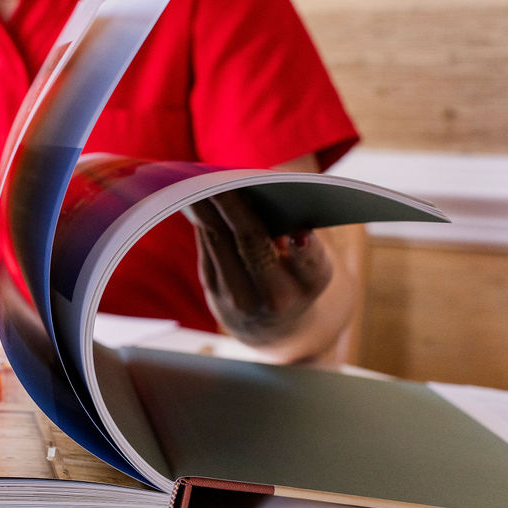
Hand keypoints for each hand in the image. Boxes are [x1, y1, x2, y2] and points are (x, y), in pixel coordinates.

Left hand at [186, 191, 333, 348]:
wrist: (273, 328)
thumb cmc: (297, 278)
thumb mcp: (311, 264)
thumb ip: (298, 233)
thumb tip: (262, 191)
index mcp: (309, 285)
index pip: (310, 266)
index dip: (306, 251)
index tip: (301, 231)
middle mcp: (275, 297)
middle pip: (253, 245)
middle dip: (237, 210)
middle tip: (225, 179)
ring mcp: (239, 298)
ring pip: (221, 242)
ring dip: (210, 208)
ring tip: (201, 178)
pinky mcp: (213, 289)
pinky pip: (206, 244)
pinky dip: (202, 217)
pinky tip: (196, 195)